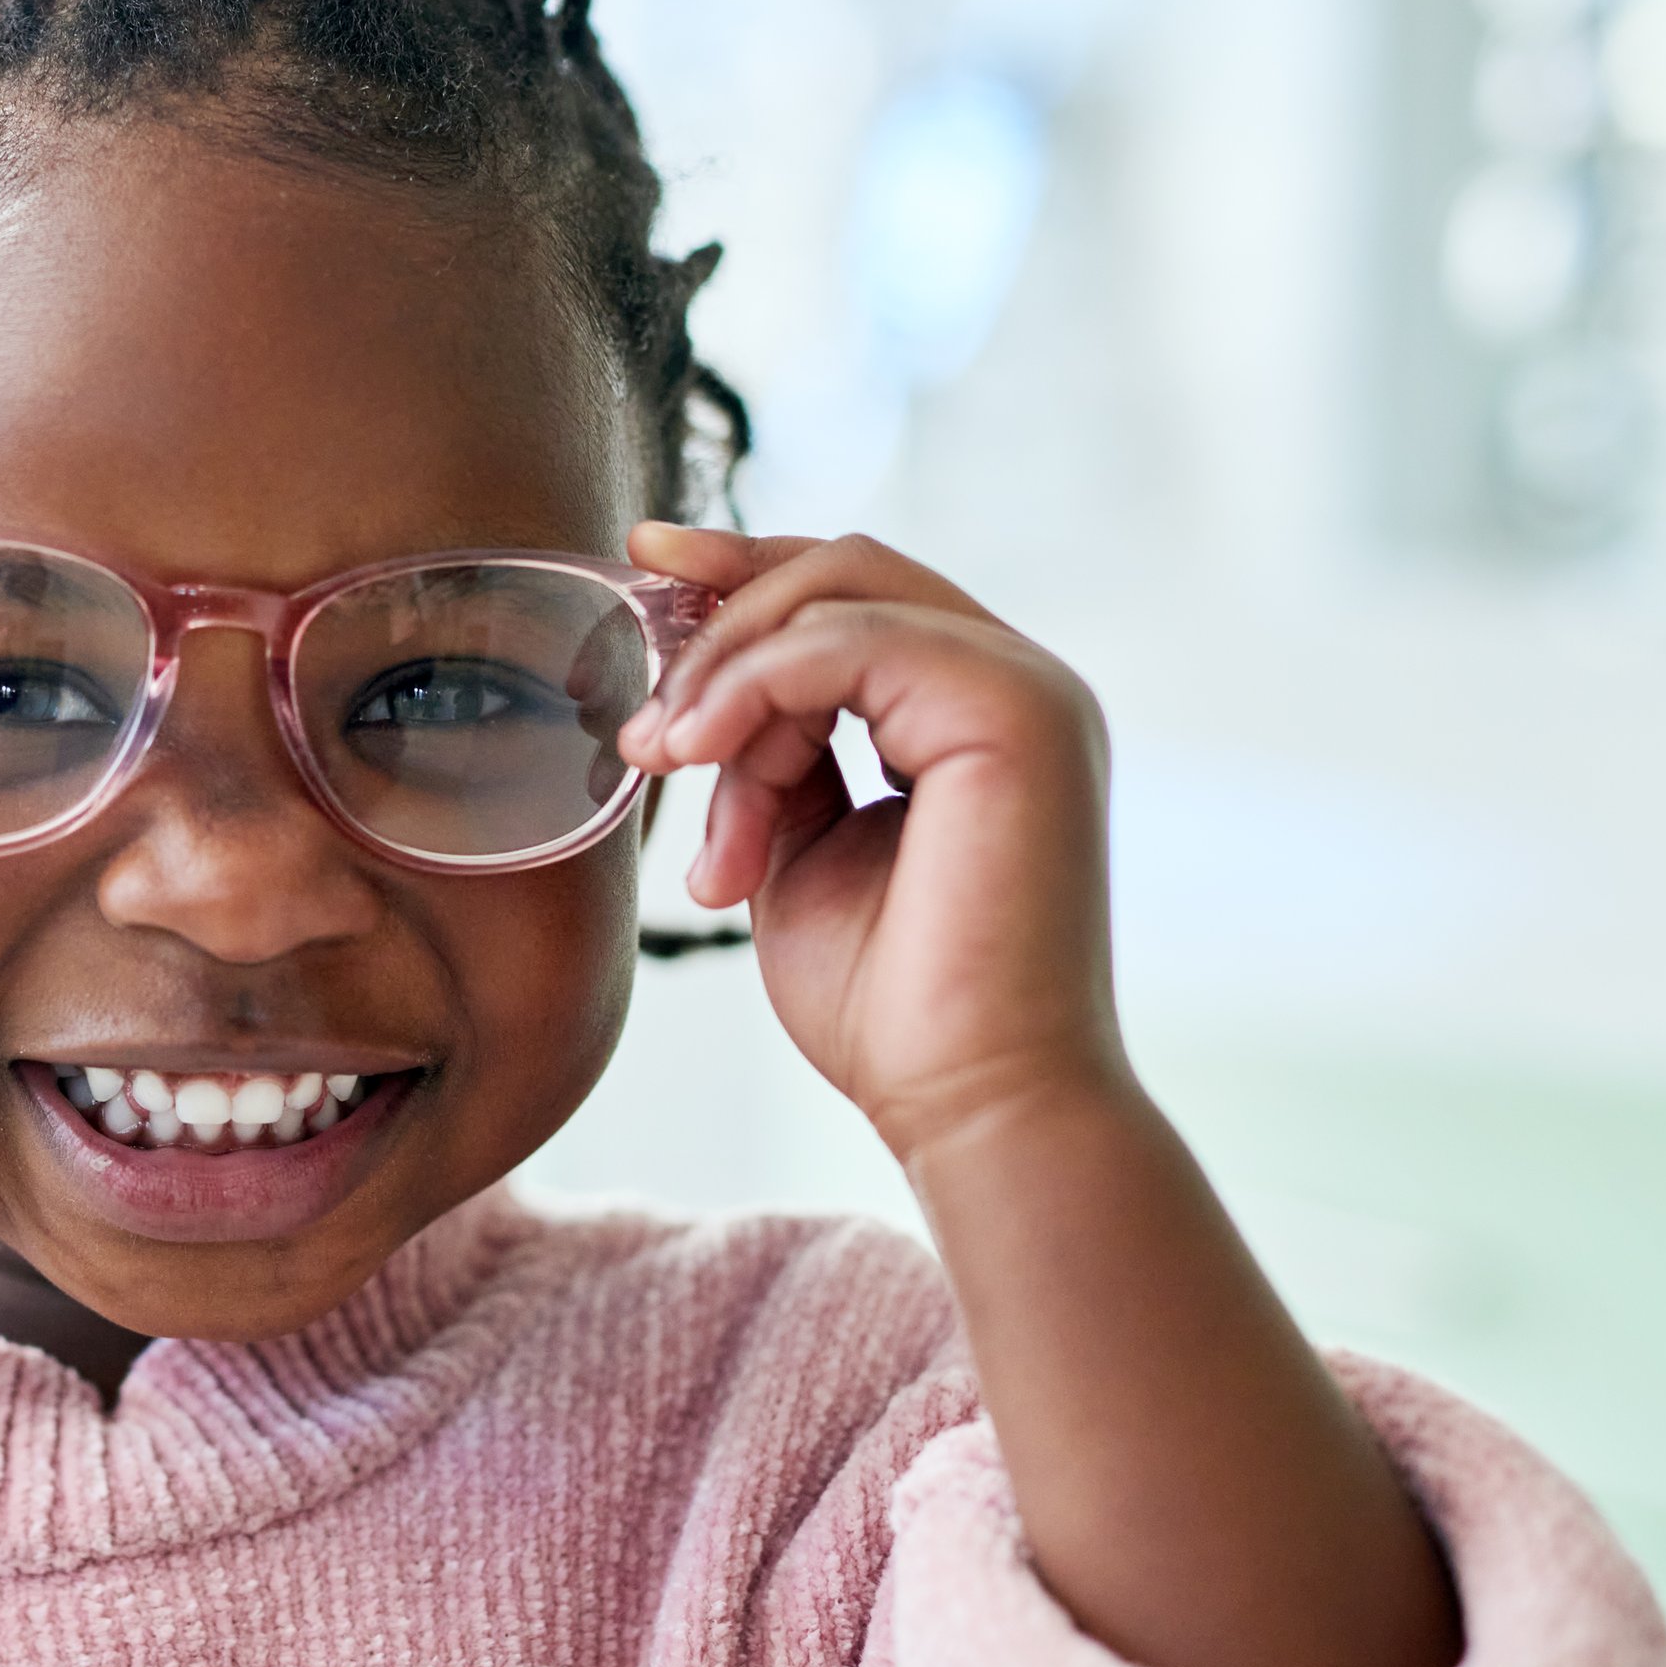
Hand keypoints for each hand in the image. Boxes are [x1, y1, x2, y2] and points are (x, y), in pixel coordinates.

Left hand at [616, 525, 1123, 1162]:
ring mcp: (1026, 689)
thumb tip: (708, 701)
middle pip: (847, 567)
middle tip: (639, 711)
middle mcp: (1015, 683)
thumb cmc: (893, 1007)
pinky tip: (698, 755)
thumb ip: (771, 764)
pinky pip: (850, 642)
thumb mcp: (797, 855)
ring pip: (838, 594)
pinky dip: (754, 688)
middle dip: (720, 605)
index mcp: (973, 713)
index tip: (642, 564)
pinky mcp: (1016, 710)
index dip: (744, 570)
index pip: (855, 594)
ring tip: (667, 766)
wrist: (969, 1102)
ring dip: (726, 676)